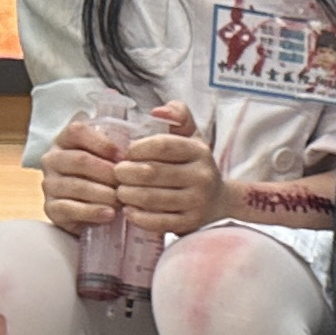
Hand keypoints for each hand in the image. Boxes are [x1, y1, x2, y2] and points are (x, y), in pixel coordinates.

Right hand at [39, 119, 123, 232]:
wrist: (87, 212)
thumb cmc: (103, 179)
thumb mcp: (109, 159)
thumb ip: (117, 150)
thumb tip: (136, 150)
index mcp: (65, 141)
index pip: (77, 131)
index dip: (102, 143)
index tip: (124, 157)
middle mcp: (53, 159)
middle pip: (80, 159)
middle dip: (109, 172)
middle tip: (128, 183)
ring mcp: (50, 184)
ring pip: (77, 186)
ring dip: (104, 194)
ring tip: (122, 201)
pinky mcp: (51, 208)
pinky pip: (70, 209)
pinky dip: (93, 211)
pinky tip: (110, 214)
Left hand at [112, 106, 223, 236]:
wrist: (219, 201)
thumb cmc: (192, 165)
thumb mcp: (190, 136)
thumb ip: (177, 116)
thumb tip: (158, 111)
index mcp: (199, 151)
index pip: (162, 146)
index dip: (137, 149)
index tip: (126, 153)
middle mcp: (202, 177)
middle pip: (152, 173)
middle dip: (126, 173)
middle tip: (116, 174)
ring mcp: (197, 202)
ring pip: (151, 198)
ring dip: (127, 194)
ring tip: (119, 190)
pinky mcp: (190, 224)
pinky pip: (157, 222)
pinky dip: (137, 216)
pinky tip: (128, 209)